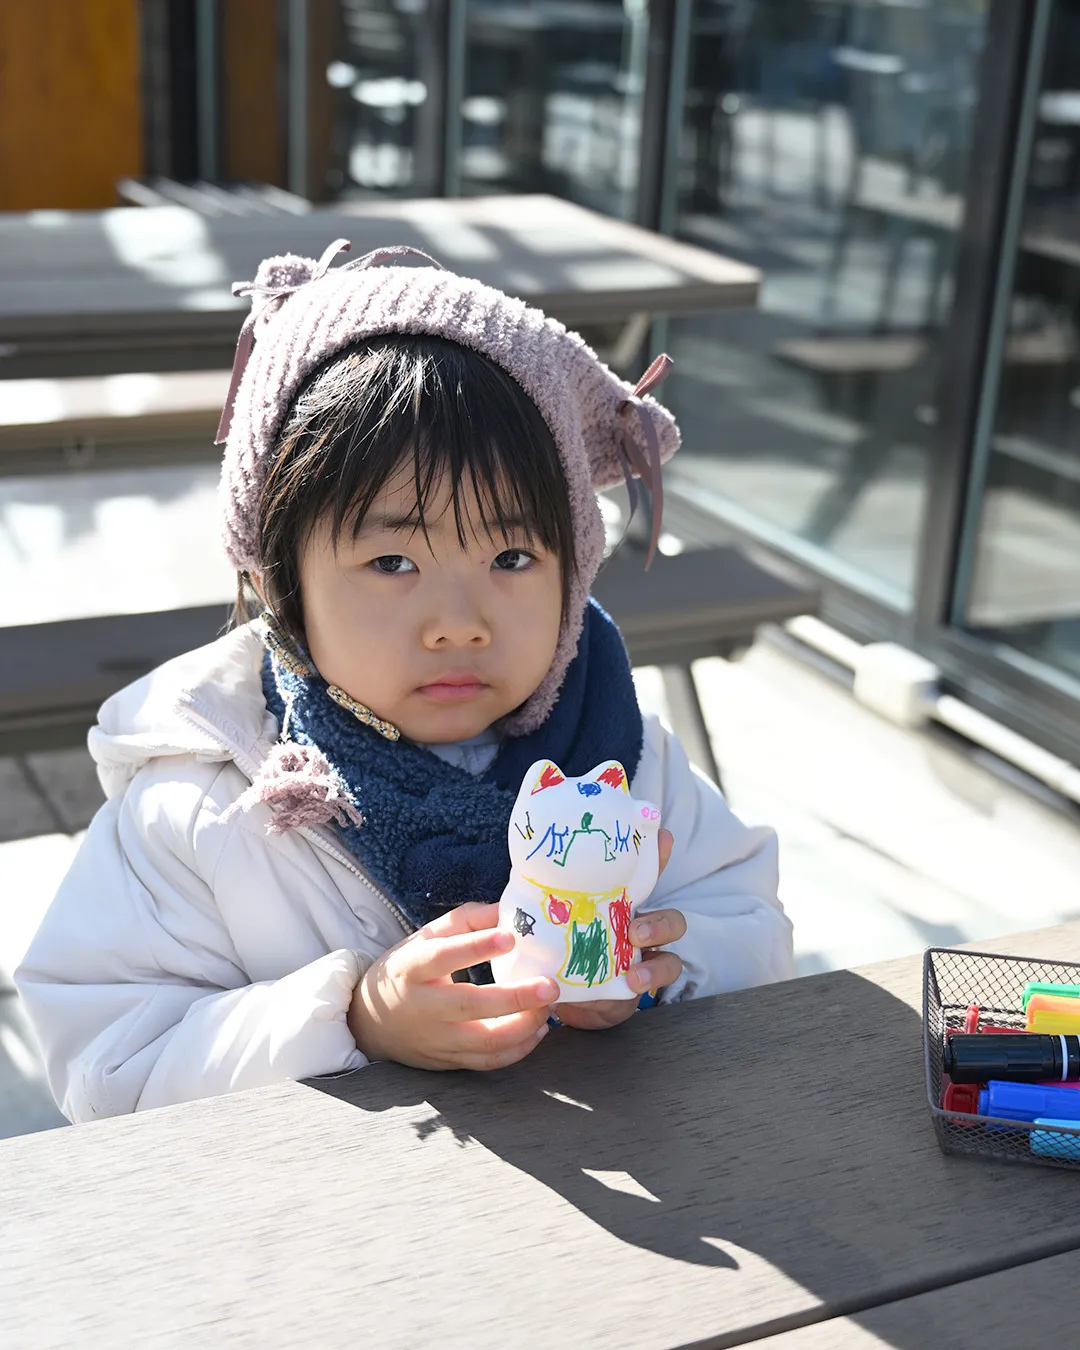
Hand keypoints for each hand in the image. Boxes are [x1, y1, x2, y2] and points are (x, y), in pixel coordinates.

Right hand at [348, 903, 558, 1070]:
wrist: (370, 1024)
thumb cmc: (405, 971)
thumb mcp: (424, 938)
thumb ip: (466, 920)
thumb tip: (506, 909)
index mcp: (410, 968)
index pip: (443, 957)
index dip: (476, 947)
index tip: (510, 937)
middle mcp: (422, 1007)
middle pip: (470, 1005)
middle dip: (515, 998)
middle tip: (549, 985)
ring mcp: (435, 1039)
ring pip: (485, 1041)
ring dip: (524, 1026)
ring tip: (548, 1005)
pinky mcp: (448, 1062)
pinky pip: (488, 1062)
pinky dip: (519, 1049)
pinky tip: (539, 1029)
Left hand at [554, 829, 683, 1029]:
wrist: (558, 995)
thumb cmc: (556, 949)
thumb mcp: (550, 923)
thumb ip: (543, 903)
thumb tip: (520, 875)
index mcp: (618, 908)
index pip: (642, 878)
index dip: (656, 855)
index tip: (662, 837)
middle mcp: (638, 931)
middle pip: (671, 920)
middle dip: (661, 924)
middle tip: (634, 932)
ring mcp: (643, 961)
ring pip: (671, 958)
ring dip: (656, 966)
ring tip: (633, 973)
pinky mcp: (639, 986)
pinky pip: (657, 982)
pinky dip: (647, 981)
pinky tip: (630, 985)